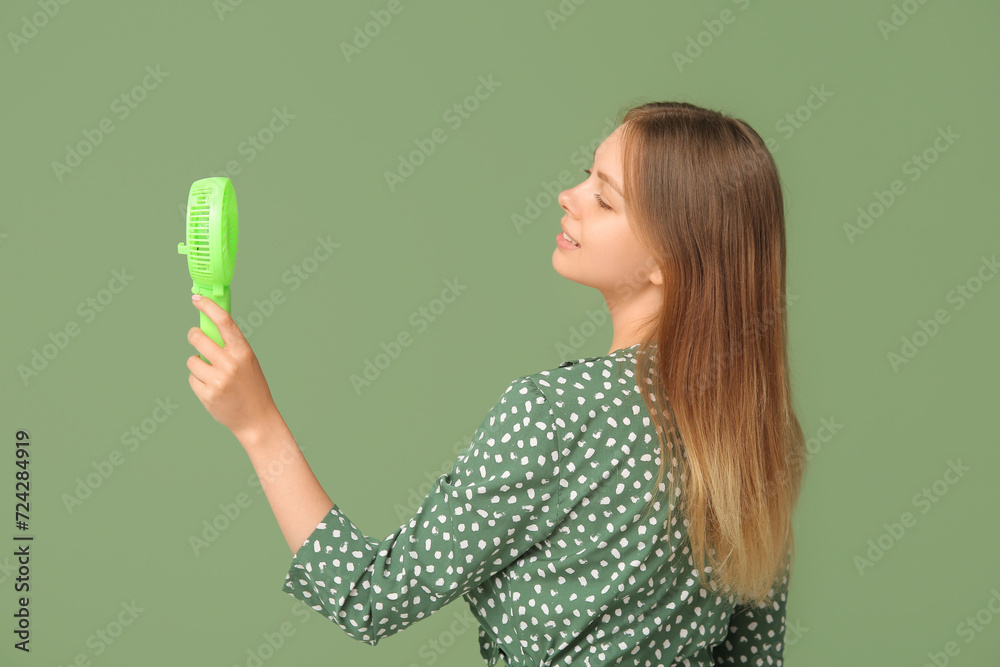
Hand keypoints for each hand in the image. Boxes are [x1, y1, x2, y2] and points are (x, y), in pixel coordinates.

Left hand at [186, 294, 278, 441]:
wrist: (256, 419)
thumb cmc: (252, 386)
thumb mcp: (248, 361)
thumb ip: (230, 345)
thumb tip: (208, 324)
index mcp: (243, 352)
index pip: (224, 321)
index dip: (208, 306)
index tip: (197, 298)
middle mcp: (230, 364)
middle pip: (198, 338)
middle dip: (194, 336)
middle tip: (196, 338)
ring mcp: (218, 380)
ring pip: (191, 361)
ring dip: (197, 364)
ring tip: (211, 374)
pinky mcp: (207, 395)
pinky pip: (192, 379)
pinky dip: (198, 381)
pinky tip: (212, 388)